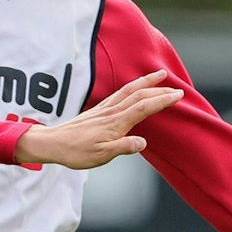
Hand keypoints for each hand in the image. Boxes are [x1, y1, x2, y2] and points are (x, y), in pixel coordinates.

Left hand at [13, 70, 182, 169]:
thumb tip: (143, 143)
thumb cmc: (77, 152)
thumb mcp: (101, 156)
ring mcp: (104, 109)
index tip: (178, 95)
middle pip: (139, 95)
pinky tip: (133, 87)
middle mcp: (111, 112)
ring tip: (159, 75)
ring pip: (129, 90)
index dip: (162, 100)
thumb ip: (123, 147)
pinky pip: (119, 93)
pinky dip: (131, 87)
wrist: (53, 143)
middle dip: (159, 90)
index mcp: (116, 123)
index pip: (144, 107)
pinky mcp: (98, 110)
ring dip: (146, 82)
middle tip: (177, 87)